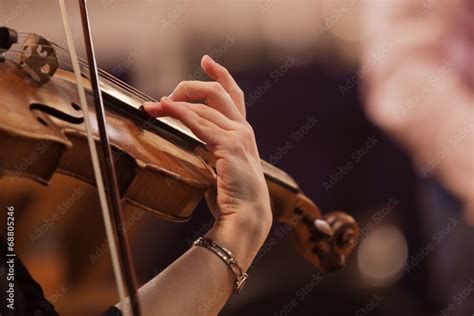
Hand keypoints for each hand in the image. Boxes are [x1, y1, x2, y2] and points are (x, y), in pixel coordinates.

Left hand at [144, 55, 271, 256]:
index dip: (220, 76)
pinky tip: (165, 108)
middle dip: (190, 87)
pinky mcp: (229, 146)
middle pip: (217, 93)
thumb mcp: (224, 168)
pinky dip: (180, 112)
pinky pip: (199, 123)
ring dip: (175, 103)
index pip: (233, 96)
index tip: (207, 61)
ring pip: (204, 107)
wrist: (247, 217)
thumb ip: (214, 151)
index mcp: (243, 133)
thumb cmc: (235, 198)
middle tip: (166, 96)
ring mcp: (239, 136)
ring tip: (153, 108)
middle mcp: (243, 130)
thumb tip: (196, 144)